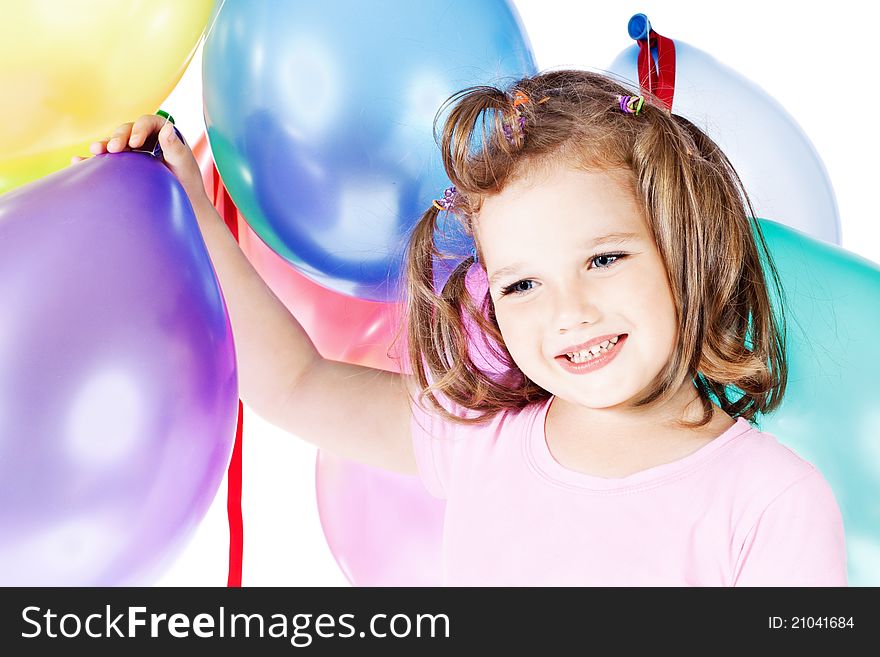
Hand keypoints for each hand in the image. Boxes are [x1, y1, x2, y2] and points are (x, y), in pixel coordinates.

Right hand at [71, 114, 207, 204]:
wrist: (183, 203)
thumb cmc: (187, 182)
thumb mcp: (183, 165)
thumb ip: (175, 147)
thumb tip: (168, 128)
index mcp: (162, 133)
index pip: (148, 123)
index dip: (140, 129)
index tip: (135, 142)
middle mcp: (145, 139)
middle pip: (127, 131)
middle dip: (118, 137)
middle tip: (113, 149)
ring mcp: (132, 152)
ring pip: (115, 143)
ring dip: (104, 145)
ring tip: (95, 151)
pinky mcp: (122, 166)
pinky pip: (105, 161)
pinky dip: (91, 161)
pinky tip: (78, 162)